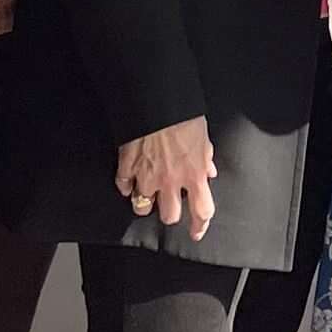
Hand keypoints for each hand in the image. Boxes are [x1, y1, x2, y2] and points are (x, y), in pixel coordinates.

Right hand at [115, 117, 217, 240]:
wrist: (155, 99)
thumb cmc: (183, 114)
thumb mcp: (204, 136)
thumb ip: (205, 158)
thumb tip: (208, 171)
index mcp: (195, 173)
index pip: (202, 210)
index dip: (200, 225)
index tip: (196, 231)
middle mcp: (171, 181)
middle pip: (169, 215)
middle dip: (170, 212)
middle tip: (169, 203)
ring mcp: (146, 176)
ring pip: (142, 206)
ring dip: (145, 202)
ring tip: (146, 195)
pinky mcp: (126, 167)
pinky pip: (123, 186)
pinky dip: (126, 185)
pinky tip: (129, 180)